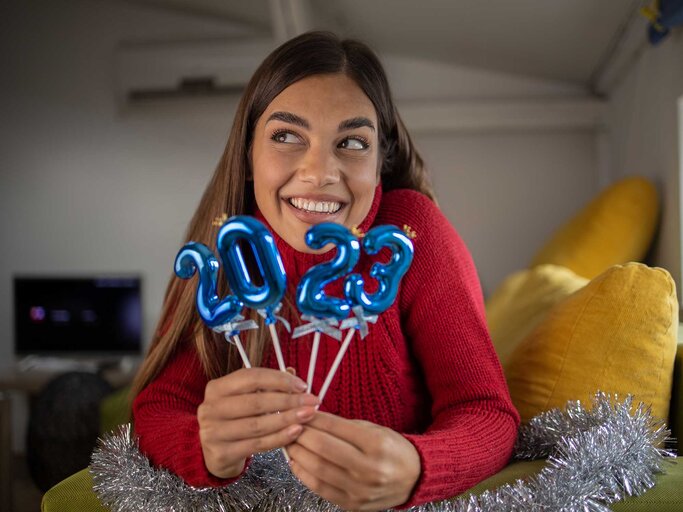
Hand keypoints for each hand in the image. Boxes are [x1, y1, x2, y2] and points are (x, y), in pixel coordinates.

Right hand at [197, 367, 318, 478]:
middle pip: (256, 402)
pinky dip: (280, 438)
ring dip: (287, 419)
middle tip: (312, 402)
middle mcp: (211, 408)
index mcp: (216, 388)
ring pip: (258, 424)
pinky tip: (296, 431)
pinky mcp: (222, 453)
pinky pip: (257, 444)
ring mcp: (214, 432)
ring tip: (308, 415)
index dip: (279, 379)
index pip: (251, 377)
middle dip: (288, 400)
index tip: (302, 386)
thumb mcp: (243, 398)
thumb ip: (265, 385)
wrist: (211, 452)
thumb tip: (293, 372)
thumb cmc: (234, 419)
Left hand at [287, 412, 420, 510]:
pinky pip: (320, 488)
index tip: (300, 411)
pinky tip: (297, 462)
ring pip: (317, 469)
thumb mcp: (375, 430)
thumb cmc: (392, 449)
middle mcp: (368, 469)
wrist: (414, 478)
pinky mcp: (352, 505)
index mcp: (376, 444)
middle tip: (290, 426)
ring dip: (298, 454)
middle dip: (301, 435)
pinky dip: (303, 474)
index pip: (336, 428)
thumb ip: (344, 427)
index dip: (314, 418)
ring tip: (290, 443)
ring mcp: (360, 490)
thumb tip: (311, 419)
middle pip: (323, 448)